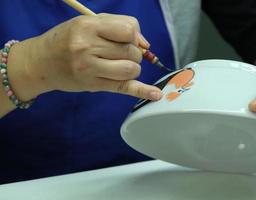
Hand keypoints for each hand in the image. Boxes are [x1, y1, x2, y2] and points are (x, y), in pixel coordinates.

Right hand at [14, 13, 161, 100]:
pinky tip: (155, 95)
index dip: (134, 36)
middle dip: (133, 53)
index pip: (128, 30)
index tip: (128, 40)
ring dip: (132, 68)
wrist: (40, 62)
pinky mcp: (94, 85)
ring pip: (131, 69)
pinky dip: (143, 91)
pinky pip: (124, 87)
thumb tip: (145, 44)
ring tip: (120, 66)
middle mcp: (88, 47)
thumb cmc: (66, 40)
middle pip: (132, 51)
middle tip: (120, 54)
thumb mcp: (87, 23)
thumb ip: (118, 26)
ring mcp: (90, 68)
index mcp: (88, 26)